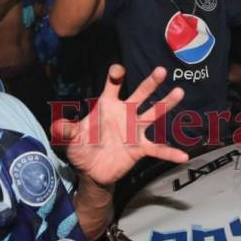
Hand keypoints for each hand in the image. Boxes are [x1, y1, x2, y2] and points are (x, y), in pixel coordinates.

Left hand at [53, 65, 187, 186]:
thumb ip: (65, 131)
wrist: (91, 170)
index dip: (115, 76)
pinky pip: (157, 149)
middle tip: (161, 70)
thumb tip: (57, 126)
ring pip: (154, 113)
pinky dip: (170, 153)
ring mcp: (134, 130)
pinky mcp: (140, 148)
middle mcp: (124, 114)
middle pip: (140, 94)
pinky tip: (183, 156)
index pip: (113, 85)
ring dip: (166, 103)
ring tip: (179, 92)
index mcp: (108, 106)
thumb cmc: (81, 148)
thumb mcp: (70, 139)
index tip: (117, 71)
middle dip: (150, 82)